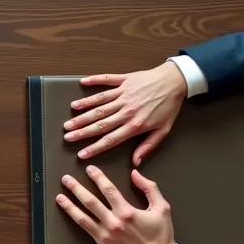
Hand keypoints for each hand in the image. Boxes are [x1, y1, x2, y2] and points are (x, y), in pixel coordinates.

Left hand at [55, 165, 175, 243]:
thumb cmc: (160, 233)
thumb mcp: (162, 207)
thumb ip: (149, 188)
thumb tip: (135, 173)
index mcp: (127, 212)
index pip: (108, 190)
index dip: (98, 177)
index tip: (89, 169)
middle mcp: (114, 222)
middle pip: (90, 201)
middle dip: (77, 188)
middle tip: (66, 178)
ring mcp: (106, 233)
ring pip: (83, 216)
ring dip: (70, 204)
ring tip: (59, 195)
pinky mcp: (102, 242)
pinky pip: (85, 228)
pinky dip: (75, 218)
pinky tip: (68, 211)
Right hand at [64, 62, 187, 164]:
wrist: (175, 82)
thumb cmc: (169, 106)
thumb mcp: (162, 131)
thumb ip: (147, 146)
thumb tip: (136, 162)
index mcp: (135, 124)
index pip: (110, 139)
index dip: (94, 148)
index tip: (81, 154)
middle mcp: (126, 110)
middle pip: (99, 123)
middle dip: (81, 131)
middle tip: (67, 136)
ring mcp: (123, 94)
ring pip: (98, 105)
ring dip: (83, 112)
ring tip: (69, 118)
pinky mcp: (124, 80)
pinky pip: (106, 81)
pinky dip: (94, 81)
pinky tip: (82, 83)